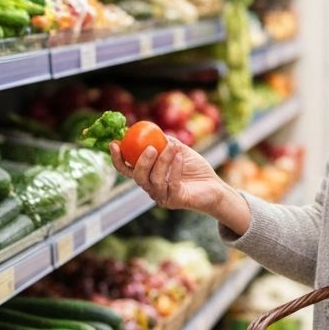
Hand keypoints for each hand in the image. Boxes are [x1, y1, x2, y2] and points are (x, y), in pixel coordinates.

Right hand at [109, 135, 226, 214]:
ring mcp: (161, 196)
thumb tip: (149, 129)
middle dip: (141, 162)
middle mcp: (151, 187)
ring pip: (154, 179)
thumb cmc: (194, 167)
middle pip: (137, 177)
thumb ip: (162, 141)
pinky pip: (171, 184)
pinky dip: (175, 168)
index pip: (126, 169)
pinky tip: (181, 157)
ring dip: (163, 161)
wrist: (214, 185)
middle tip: (150, 148)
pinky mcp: (174, 200)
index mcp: (147, 175)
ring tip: (173, 147)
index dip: (117, 158)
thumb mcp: (177, 150)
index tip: (114, 143)